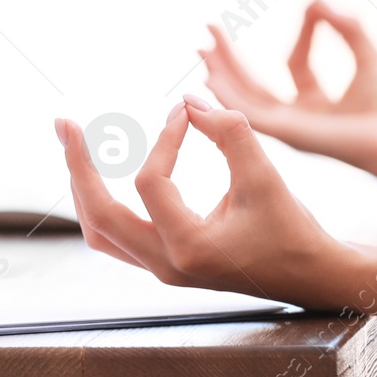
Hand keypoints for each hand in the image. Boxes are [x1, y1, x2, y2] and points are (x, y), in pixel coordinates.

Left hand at [55, 96, 351, 306]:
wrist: (313, 276)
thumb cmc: (293, 228)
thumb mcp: (266, 176)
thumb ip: (230, 133)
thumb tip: (189, 100)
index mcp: (189, 248)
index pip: (151, 182)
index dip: (164, 138)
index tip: (184, 110)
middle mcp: (166, 265)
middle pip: (99, 216)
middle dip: (78, 167)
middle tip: (63, 123)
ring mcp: (161, 269)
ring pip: (100, 231)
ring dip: (83, 187)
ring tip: (73, 146)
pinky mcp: (164, 263)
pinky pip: (115, 235)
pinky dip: (101, 201)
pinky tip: (99, 172)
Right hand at [201, 0, 376, 177]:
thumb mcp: (367, 54)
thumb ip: (345, 25)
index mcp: (317, 105)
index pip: (296, 65)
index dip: (304, 33)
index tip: (312, 4)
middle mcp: (297, 117)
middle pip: (254, 85)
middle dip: (230, 59)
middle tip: (209, 31)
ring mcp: (288, 128)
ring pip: (244, 98)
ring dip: (221, 73)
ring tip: (201, 48)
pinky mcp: (284, 133)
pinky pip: (247, 112)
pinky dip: (226, 94)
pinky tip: (210, 76)